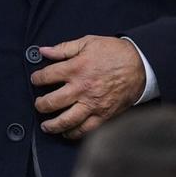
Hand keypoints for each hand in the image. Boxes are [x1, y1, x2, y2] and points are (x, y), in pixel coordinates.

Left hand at [31, 35, 145, 139]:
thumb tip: (43, 51)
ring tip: (46, 125)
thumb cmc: (114, 53)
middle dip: (40, 105)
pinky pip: (85, 130)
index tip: (36, 80)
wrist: (140, 65)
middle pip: (52, 102)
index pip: (47, 76)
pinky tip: (67, 132)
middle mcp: (82, 88)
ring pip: (66, 120)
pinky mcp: (103, 115)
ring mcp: (93, 104)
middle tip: (38, 105)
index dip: (37, 78)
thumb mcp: (88, 42)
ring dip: (52, 125)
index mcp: (77, 68)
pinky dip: (73, 134)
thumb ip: (64, 48)